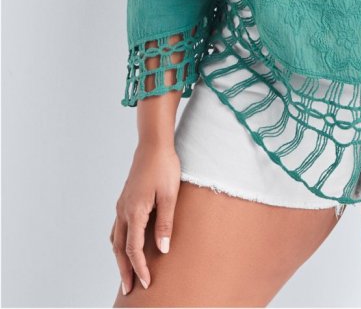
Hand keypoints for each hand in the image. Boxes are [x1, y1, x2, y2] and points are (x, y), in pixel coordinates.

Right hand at [109, 141, 180, 294]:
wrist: (153, 144)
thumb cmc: (164, 167)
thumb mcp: (169, 195)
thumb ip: (166, 223)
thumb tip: (163, 249)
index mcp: (134, 211)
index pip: (133, 249)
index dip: (140, 268)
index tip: (147, 283)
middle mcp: (123, 210)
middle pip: (120, 248)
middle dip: (124, 270)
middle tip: (129, 290)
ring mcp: (122, 205)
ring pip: (116, 239)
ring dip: (120, 258)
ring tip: (126, 273)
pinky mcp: (125, 200)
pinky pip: (118, 227)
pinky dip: (120, 243)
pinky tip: (125, 246)